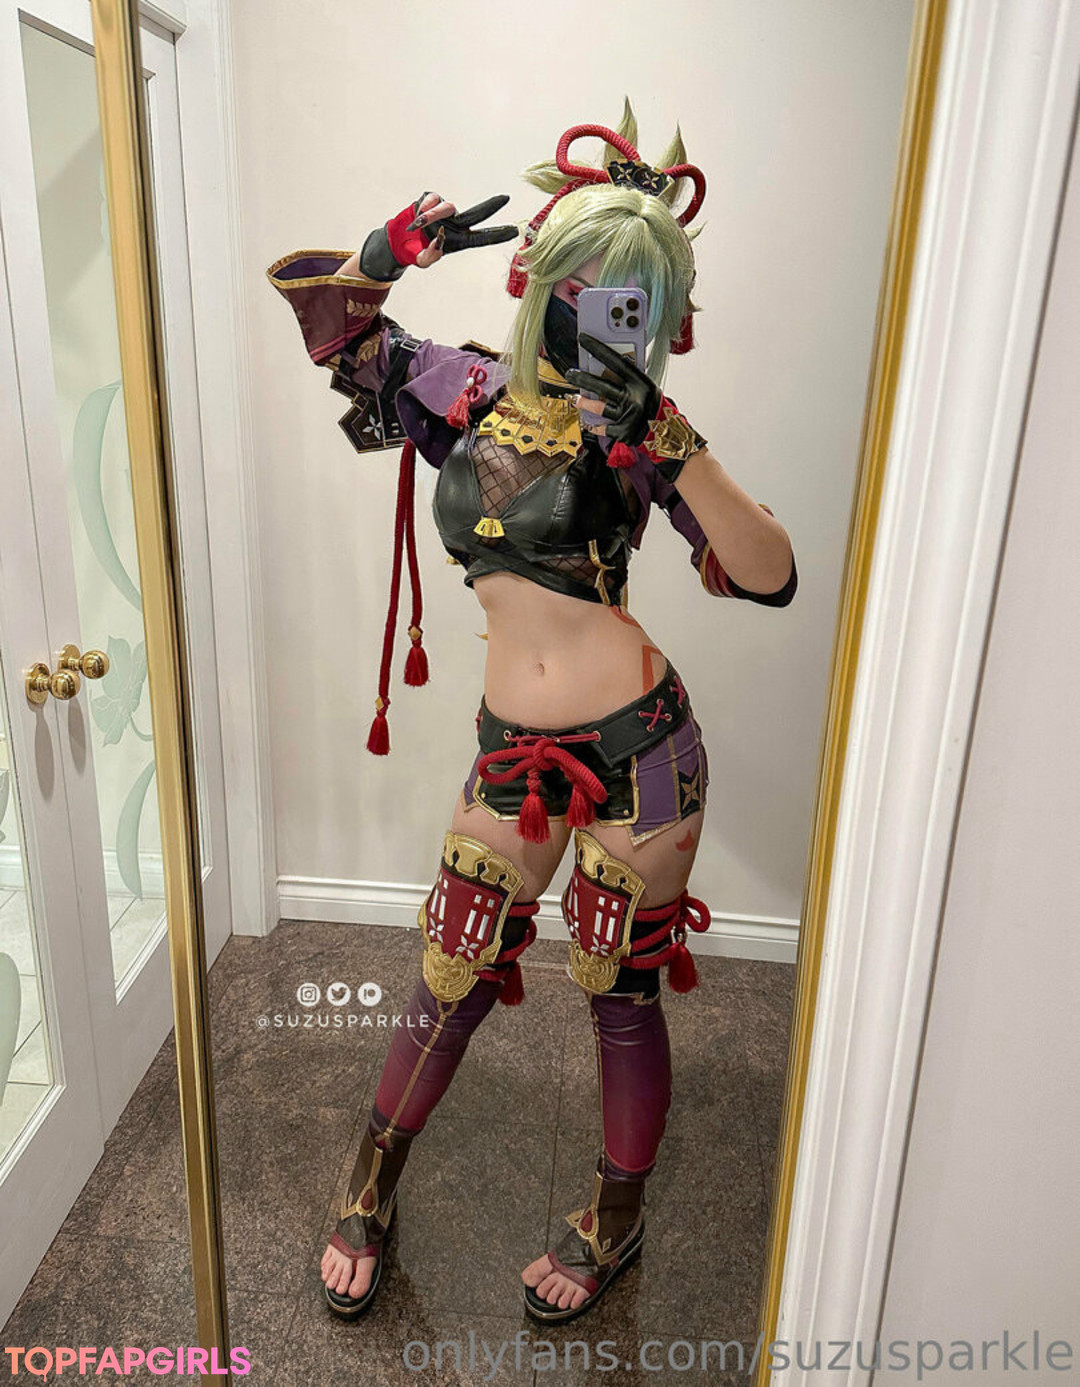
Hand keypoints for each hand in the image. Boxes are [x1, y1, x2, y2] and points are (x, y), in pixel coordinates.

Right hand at [360, 191, 517, 279]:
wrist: (396, 242)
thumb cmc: (414, 252)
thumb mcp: (422, 261)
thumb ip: (431, 256)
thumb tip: (439, 238)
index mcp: (459, 241)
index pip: (481, 238)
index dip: (497, 234)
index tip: (514, 230)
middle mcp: (455, 224)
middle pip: (477, 214)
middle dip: (491, 206)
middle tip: (505, 198)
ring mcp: (444, 211)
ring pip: (448, 207)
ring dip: (434, 215)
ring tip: (419, 223)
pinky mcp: (430, 200)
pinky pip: (432, 199)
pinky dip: (425, 207)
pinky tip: (416, 216)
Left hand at [568, 332, 705, 481]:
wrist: (667, 434)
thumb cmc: (653, 409)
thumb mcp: (646, 389)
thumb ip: (628, 380)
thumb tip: (604, 368)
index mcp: (642, 384)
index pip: (616, 362)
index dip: (598, 350)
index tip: (584, 341)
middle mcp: (635, 399)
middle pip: (602, 386)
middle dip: (583, 379)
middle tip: (570, 373)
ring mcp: (628, 416)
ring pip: (599, 407)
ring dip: (583, 402)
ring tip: (574, 398)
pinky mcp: (623, 432)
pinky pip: (602, 427)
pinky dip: (595, 426)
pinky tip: (588, 423)